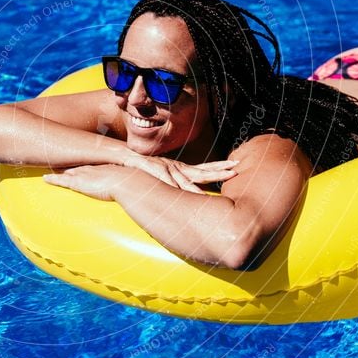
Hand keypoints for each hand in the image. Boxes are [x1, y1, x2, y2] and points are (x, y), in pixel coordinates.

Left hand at [43, 164, 128, 200]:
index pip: (88, 161)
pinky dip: (53, 180)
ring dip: (57, 168)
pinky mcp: (79, 183)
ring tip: (48, 165)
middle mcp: (91, 167)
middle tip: (56, 157)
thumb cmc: (134, 182)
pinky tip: (44, 179)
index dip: (80, 160)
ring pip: (66, 170)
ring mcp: (84, 174)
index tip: (74, 156)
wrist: (128, 182)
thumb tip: (140, 188)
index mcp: (102, 165)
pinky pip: (61, 181)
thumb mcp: (132, 180)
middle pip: (74, 163)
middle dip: (65, 161)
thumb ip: (132, 183)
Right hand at [121, 154, 237, 193]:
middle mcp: (176, 168)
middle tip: (235, 171)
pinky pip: (163, 178)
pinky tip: (178, 188)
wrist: (122, 157)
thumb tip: (187, 199)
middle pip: (201, 172)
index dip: (219, 168)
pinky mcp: (152, 169)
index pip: (204, 169)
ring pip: (184, 178)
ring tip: (210, 190)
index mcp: (180, 169)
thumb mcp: (163, 176)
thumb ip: (173, 186)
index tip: (235, 166)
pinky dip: (171, 183)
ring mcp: (165, 168)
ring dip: (198, 184)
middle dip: (218, 172)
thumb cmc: (143, 169)